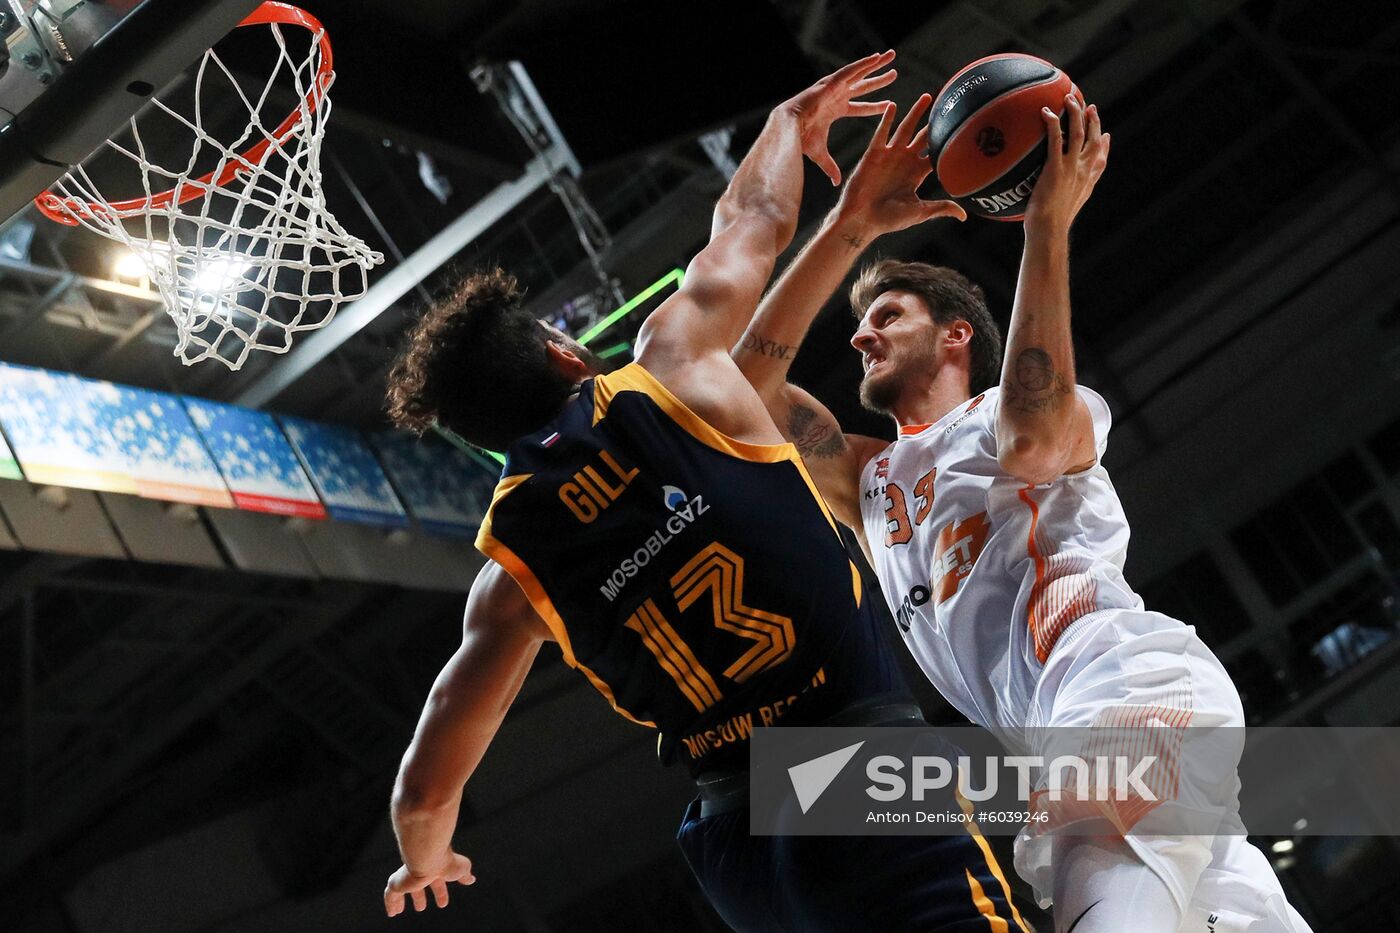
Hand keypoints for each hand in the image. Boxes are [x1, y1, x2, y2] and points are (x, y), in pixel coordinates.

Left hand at [384, 851, 475, 916]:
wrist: (427, 855)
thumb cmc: (445, 860)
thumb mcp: (460, 869)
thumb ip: (464, 874)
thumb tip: (471, 879)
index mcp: (435, 867)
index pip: (437, 881)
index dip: (440, 892)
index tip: (443, 903)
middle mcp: (420, 870)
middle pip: (418, 886)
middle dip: (420, 897)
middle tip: (421, 908)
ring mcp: (407, 876)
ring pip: (403, 889)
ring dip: (403, 900)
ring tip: (400, 911)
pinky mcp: (396, 882)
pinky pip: (390, 895)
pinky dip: (391, 904)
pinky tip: (392, 912)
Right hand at [783, 50, 899, 185]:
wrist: (788, 129)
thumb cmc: (800, 140)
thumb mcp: (820, 154)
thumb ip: (830, 166)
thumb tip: (836, 182)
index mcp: (835, 111)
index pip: (860, 108)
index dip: (875, 107)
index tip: (889, 104)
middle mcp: (836, 96)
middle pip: (863, 87)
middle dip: (878, 81)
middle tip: (894, 75)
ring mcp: (834, 88)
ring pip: (859, 74)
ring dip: (875, 65)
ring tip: (891, 56)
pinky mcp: (830, 82)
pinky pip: (851, 70)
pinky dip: (864, 64)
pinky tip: (877, 57)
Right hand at [835, 94, 965, 234]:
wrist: (862, 219)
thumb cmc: (889, 219)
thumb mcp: (919, 212)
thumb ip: (940, 208)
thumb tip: (964, 216)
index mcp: (916, 173)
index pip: (935, 153)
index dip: (947, 141)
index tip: (962, 127)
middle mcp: (904, 161)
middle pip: (923, 137)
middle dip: (934, 122)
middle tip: (948, 105)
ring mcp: (889, 156)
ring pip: (905, 129)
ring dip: (915, 113)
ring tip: (927, 97)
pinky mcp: (873, 154)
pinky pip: (881, 133)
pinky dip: (887, 119)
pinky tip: (893, 105)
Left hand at [1023, 94, 1109, 235]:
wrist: (1049, 231)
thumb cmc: (1050, 227)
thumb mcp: (1062, 212)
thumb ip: (1062, 200)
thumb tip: (1049, 202)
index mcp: (1087, 182)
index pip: (1101, 160)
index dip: (1104, 145)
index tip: (1105, 133)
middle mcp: (1083, 172)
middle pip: (1093, 140)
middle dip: (1093, 121)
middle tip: (1089, 106)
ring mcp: (1071, 168)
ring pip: (1079, 133)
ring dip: (1075, 113)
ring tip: (1069, 98)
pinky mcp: (1056, 167)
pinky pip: (1056, 139)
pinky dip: (1053, 123)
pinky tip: (1046, 112)